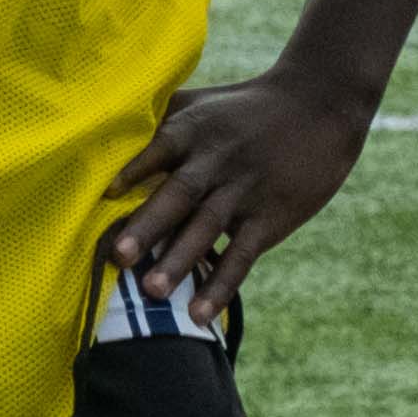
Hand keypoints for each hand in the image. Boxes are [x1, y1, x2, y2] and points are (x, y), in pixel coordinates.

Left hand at [98, 69, 376, 330]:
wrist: (319, 106)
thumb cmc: (244, 107)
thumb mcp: (200, 102)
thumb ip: (156, 119)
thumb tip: (99, 137)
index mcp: (193, 129)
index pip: (158, 150)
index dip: (132, 171)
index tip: (102, 195)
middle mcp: (216, 159)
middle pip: (180, 193)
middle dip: (149, 225)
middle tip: (119, 257)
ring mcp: (244, 190)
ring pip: (208, 228)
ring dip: (180, 261)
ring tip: (152, 292)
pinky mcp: (269, 217)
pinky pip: (242, 255)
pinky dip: (221, 285)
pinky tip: (199, 314)